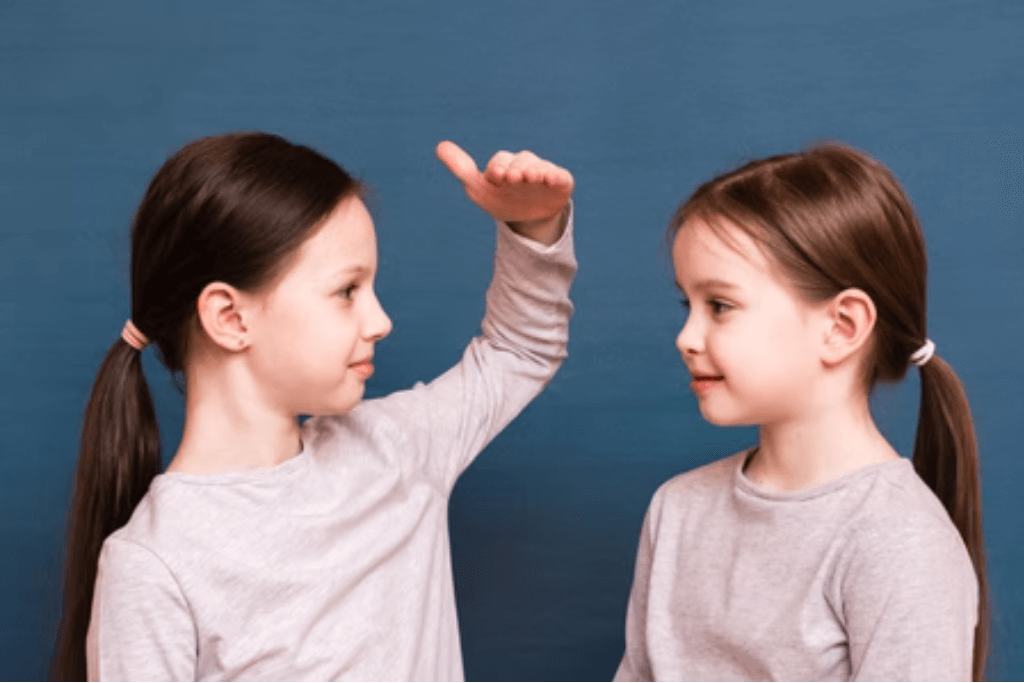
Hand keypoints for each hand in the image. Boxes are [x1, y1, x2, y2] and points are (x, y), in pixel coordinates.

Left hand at [437, 141, 572, 244]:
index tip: (496, 176)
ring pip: (539, 166)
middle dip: (516, 169)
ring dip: (535, 170)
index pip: (499, 162)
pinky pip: (559, 175)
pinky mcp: (559, 181)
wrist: (529, 218)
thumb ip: (461, 168)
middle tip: (514, 177)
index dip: (497, 168)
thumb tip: (439, 146)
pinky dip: (555, 176)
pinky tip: (551, 179)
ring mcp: (542, 173)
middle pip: (520, 161)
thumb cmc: (501, 199)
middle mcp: (523, 165)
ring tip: (532, 177)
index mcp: (503, 166)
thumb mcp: (479, 189)